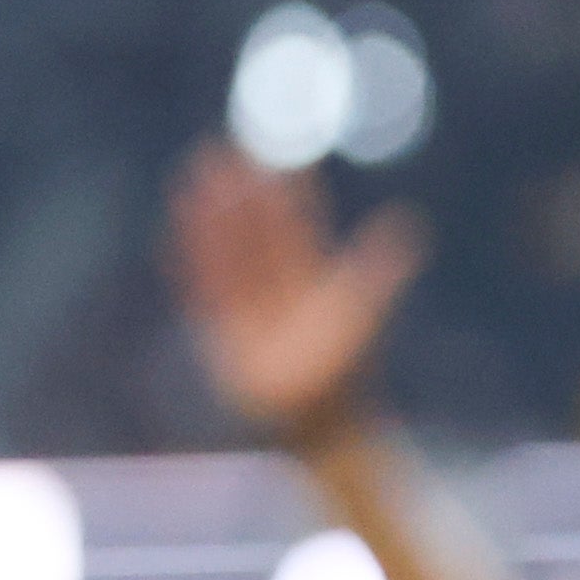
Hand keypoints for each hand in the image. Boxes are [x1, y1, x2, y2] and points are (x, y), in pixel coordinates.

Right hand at [172, 142, 421, 440]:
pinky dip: (186, 268)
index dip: (286, 195)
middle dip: (239, 198)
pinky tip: (170, 239)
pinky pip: (201, 294)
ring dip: (208, 223)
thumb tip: (409, 223)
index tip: (275, 162)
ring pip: (226, 257)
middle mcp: (278, 290)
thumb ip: (376, 271)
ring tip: (191, 184)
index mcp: (313, 281)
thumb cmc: (347, 374)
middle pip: (255, 235)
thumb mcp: (362, 314)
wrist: (322, 426)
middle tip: (221, 153)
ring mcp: (248, 311)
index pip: (296, 228)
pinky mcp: (224, 336)